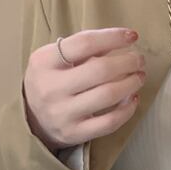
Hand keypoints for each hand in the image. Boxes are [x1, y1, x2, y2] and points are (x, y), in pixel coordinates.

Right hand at [23, 27, 146, 151]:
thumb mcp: (54, 59)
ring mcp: (63, 113)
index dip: (112, 37)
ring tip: (139, 76)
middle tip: (139, 60)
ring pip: (108, 95)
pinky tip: (133, 98)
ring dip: (131, 83)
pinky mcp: (75, 133)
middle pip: (100, 70)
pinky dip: (127, 109)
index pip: (84, 43)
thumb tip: (122, 40)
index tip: (131, 36)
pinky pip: (109, 122)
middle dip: (127, 62)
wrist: (31, 119)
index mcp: (45, 62)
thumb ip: (83, 49)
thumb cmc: (50, 81)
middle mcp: (52, 88)